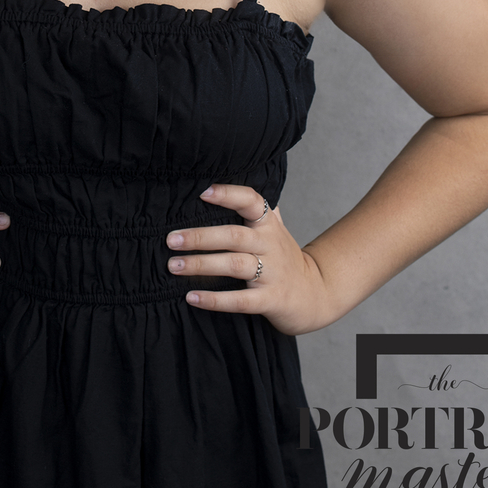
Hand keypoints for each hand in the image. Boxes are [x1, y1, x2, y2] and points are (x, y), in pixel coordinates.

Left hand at [166, 183, 340, 334]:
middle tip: (171, 239)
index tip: (202, 192)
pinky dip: (215, 299)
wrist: (316, 295)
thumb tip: (220, 186)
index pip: (251, 201)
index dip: (228, 195)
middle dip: (199, 237)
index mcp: (268, 225)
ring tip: (174, 266)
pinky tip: (192, 297)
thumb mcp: (275, 230)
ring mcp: (272, 273)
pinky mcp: (271, 300)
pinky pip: (240, 300)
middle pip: (233, 235)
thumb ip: (255, 210)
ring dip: (201, 265)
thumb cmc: (284, 259)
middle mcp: (271, 245)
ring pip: (234, 265)